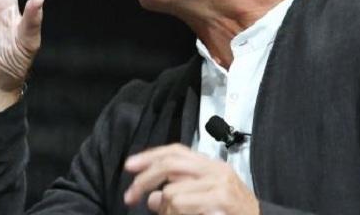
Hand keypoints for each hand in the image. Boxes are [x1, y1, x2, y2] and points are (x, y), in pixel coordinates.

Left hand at [124, 144, 258, 214]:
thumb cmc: (231, 214)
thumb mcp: (202, 201)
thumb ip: (178, 194)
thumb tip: (151, 198)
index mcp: (210, 166)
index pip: (175, 151)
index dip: (149, 156)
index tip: (129, 166)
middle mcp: (215, 169)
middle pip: (169, 164)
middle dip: (144, 179)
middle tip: (129, 197)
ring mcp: (220, 183)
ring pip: (172, 192)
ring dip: (164, 210)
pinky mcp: (222, 198)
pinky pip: (181, 204)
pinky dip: (173, 213)